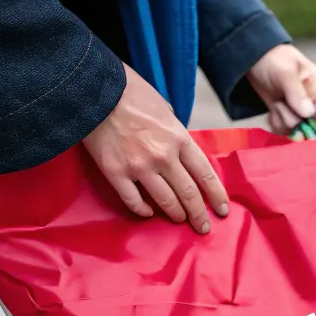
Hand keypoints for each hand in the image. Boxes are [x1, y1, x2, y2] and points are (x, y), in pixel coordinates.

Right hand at [82, 65, 227, 232]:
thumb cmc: (131, 93)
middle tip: (203, 227)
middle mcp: (163, 156)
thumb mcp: (164, 108)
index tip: (222, 211)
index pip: (205, 174)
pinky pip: (134, 202)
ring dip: (175, 215)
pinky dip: (143, 211)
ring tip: (179, 219)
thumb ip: (176, 133)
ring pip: (165, 202)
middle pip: (188, 194)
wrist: (93, 88)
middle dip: (199, 215)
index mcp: (178, 138)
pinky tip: (148, 213)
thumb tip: (182, 151)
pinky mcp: (116, 173)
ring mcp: (139, 167)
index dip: (216, 196)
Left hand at [247, 45, 315, 134]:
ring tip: (276, 102)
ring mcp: (299, 114)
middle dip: (295, 123)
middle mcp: (313, 105)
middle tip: (281, 104)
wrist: (252, 59)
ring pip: (296, 133)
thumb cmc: (272, 59)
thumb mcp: (284, 71)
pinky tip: (272, 110)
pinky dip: (276, 124)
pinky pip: (284, 132)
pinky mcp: (287, 119)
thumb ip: (296, 92)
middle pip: (312, 130)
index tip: (311, 136)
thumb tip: (309, 113)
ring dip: (282, 121)